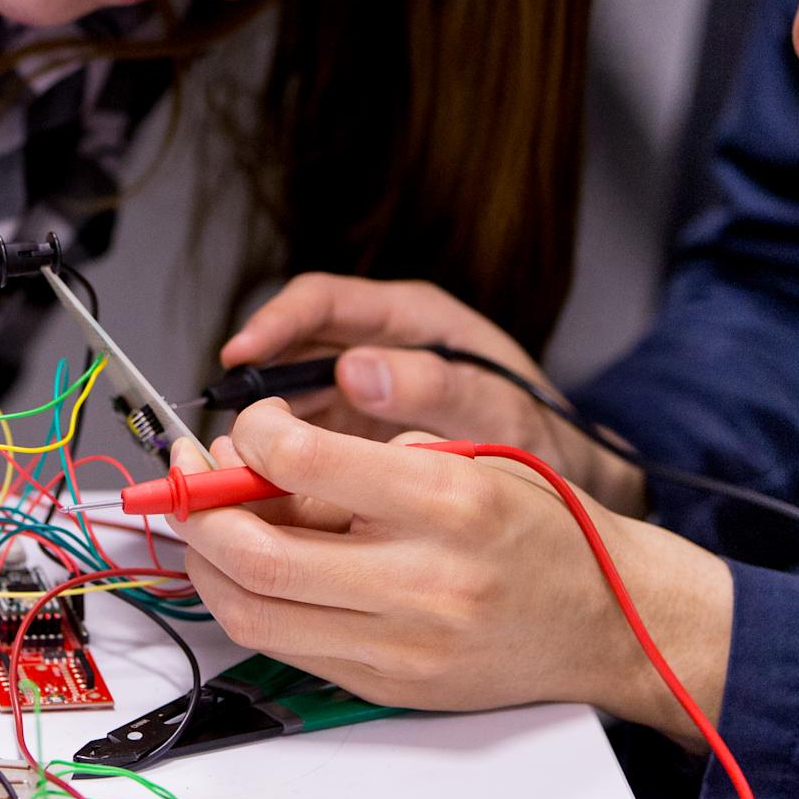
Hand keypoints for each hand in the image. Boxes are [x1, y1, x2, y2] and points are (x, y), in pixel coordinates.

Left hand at [168, 400, 733, 746]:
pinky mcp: (391, 686)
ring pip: (256, 612)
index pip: (304, 461)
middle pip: (258, 554)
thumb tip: (258, 454)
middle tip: (192, 478)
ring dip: (209, 563)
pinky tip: (253, 568)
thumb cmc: (545, 531)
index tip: (246, 427)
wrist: (612, 620)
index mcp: (448, 502)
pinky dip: (252, 603)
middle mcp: (425, 581)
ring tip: (210, 523)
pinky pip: (288, 646)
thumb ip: (368, 459)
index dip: (250, 437)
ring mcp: (404, 645)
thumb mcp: (470, 458)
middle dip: (200, 510)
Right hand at [223, 274, 643, 513]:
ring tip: (239, 474)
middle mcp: (380, 350)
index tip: (240, 355)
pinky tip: (274, 498)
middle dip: (252, 392)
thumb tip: (356, 371)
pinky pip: (308, 447)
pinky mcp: (360, 441)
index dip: (274, 323)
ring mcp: (366, 396)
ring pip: (292, 405)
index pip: (322, 301)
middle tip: (224, 434)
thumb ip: (436, 388)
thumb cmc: (546, 437)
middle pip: (292, 354)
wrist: (573, 483)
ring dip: (263, 437)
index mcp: (413, 321)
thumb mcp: (500, 411)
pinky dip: (286, 469)